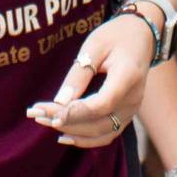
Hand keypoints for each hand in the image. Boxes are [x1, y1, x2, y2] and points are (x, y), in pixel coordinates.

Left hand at [27, 12, 151, 147]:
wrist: (140, 37)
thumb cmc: (115, 36)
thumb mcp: (94, 46)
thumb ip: (79, 74)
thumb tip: (60, 102)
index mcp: (128, 76)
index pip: (101, 104)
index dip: (75, 112)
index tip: (49, 112)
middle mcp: (133, 98)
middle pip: (99, 121)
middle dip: (65, 121)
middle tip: (36, 113)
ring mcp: (132, 110)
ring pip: (101, 132)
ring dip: (72, 131)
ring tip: (44, 121)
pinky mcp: (126, 115)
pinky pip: (107, 134)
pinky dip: (86, 139)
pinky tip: (64, 135)